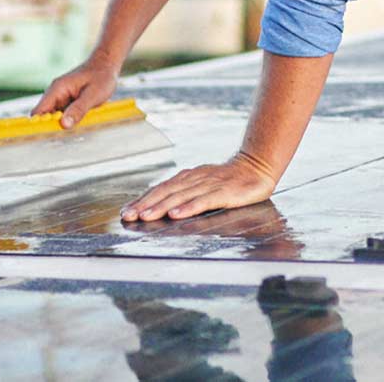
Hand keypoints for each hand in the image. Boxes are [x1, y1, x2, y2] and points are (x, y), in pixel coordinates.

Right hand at [31, 57, 117, 128]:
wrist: (107, 64)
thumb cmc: (101, 76)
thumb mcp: (93, 94)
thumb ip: (78, 109)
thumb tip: (63, 125)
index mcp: (57, 89)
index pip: (38, 112)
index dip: (40, 125)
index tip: (49, 136)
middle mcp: (56, 94)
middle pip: (46, 117)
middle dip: (54, 127)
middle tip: (67, 136)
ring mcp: (62, 98)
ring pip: (56, 117)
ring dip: (64, 124)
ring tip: (79, 127)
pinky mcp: (69, 102)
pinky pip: (65, 115)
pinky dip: (71, 120)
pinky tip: (83, 121)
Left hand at [122, 154, 277, 221]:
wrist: (257, 167)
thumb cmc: (228, 180)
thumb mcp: (204, 183)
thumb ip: (185, 192)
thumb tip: (161, 206)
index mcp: (189, 177)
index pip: (161, 188)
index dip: (143, 200)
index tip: (126, 212)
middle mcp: (196, 179)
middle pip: (166, 192)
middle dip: (146, 204)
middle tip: (128, 216)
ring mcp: (210, 184)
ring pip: (181, 196)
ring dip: (161, 207)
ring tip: (145, 217)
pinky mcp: (224, 192)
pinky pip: (204, 201)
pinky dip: (188, 207)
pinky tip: (176, 215)